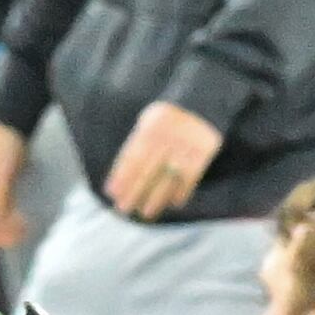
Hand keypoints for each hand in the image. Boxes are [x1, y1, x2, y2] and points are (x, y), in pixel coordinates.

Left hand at [102, 101, 223, 221]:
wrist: (201, 103)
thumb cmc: (168, 116)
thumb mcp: (148, 121)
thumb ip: (138, 142)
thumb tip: (122, 173)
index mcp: (150, 130)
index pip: (132, 157)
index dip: (121, 176)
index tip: (112, 193)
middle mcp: (166, 140)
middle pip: (147, 170)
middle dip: (134, 191)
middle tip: (124, 208)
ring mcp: (185, 148)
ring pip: (167, 177)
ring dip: (156, 197)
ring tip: (146, 212)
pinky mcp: (203, 154)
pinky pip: (191, 177)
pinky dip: (183, 191)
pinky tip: (174, 203)